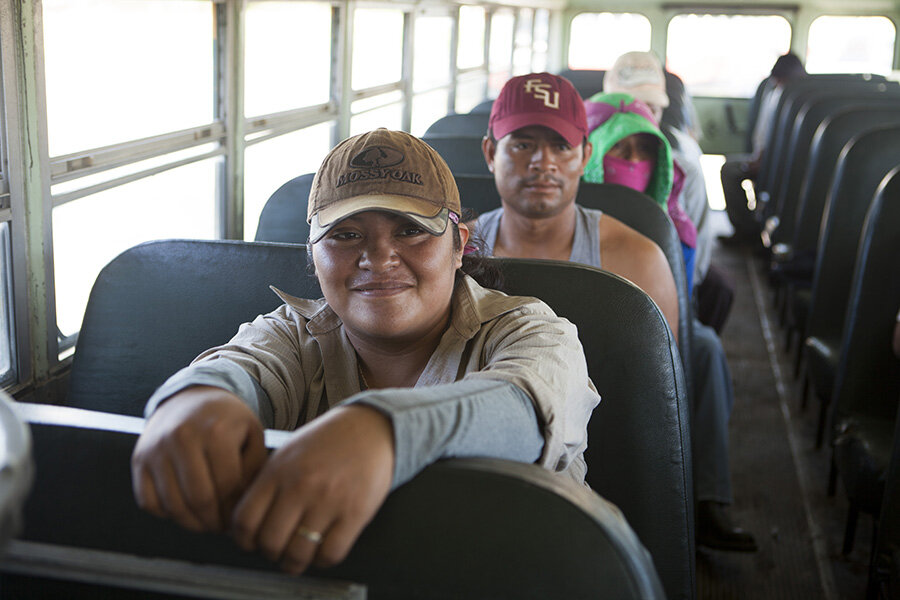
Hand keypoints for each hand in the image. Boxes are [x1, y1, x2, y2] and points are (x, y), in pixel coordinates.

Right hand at [131, 386, 266, 531]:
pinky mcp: (139, 458)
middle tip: (222, 527)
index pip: (227, 486)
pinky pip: (148, 502)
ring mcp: (156, 448)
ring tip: (206, 522)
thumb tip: (243, 508)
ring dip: (191, 523)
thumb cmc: (226, 421)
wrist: (190, 397)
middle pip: (199, 499)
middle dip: (213, 522)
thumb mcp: (252, 434)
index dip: (235, 509)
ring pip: (172, 505)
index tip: (239, 517)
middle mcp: (181, 438)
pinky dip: (166, 514)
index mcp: (215, 431)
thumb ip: (254, 469)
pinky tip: (184, 508)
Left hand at [229, 404, 393, 573]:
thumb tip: (248, 521)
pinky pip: (331, 553)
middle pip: (270, 542)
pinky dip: (322, 560)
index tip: (251, 543)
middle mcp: (300, 486)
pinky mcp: (355, 512)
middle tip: (276, 551)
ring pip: (299, 553)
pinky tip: (322, 551)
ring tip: (297, 557)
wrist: (370, 427)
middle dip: (270, 554)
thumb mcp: (288, 452)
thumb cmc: (329, 440)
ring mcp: (328, 501)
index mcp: (278, 471)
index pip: (245, 521)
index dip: (244, 540)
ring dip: (295, 563)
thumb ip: (267, 484)